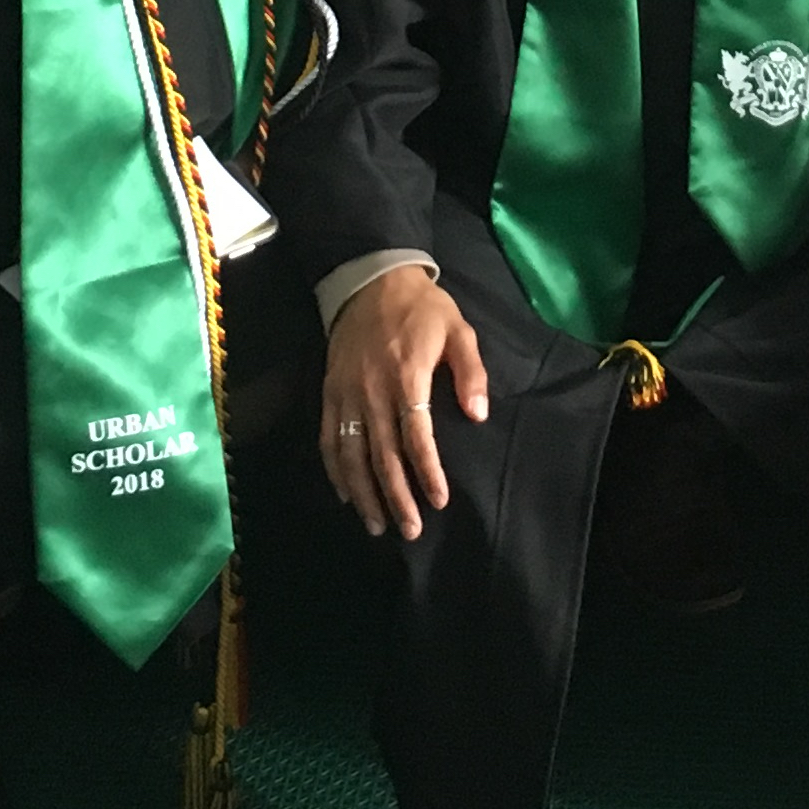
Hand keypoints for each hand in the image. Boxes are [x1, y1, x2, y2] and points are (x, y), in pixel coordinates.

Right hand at [320, 266, 488, 538]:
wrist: (370, 279)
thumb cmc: (421, 309)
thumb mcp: (458, 330)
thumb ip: (470, 372)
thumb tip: (478, 413)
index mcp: (406, 376)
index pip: (417, 435)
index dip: (427, 471)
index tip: (439, 499)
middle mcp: (373, 391)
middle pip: (383, 454)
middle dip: (397, 497)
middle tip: (411, 530)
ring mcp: (347, 394)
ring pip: (352, 455)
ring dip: (365, 494)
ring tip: (377, 526)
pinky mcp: (330, 392)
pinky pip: (329, 438)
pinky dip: (336, 470)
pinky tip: (346, 495)